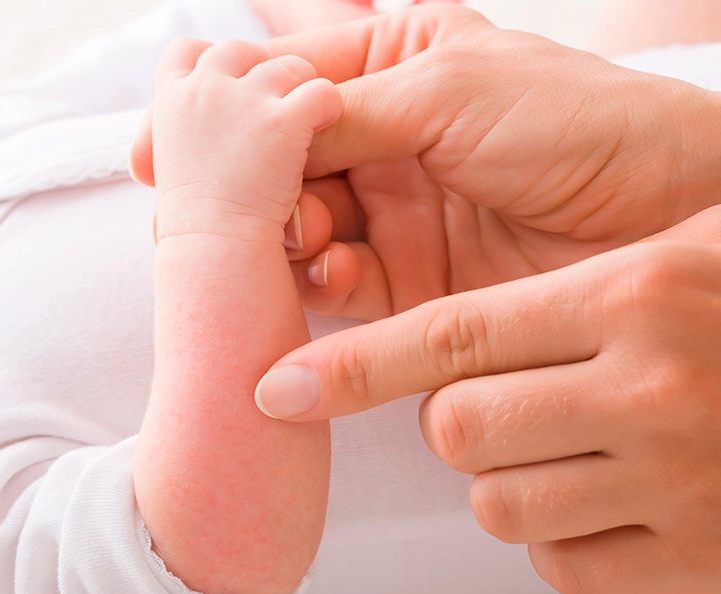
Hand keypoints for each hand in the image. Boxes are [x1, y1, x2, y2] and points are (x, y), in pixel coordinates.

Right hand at [134, 5, 720, 318]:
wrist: (667, 215)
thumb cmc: (577, 124)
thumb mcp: (447, 89)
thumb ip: (341, 113)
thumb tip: (254, 128)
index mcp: (391, 70)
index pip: (279, 90)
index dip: (219, 119)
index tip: (163, 151)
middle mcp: (383, 144)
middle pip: (277, 168)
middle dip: (248, 190)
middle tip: (232, 207)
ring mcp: (392, 216)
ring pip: (299, 232)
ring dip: (283, 240)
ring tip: (298, 239)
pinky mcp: (409, 285)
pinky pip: (338, 288)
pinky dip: (321, 285)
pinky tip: (332, 277)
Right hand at [149, 39, 341, 242]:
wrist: (215, 266)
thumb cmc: (197, 244)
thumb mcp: (176, 186)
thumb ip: (183, 154)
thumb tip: (156, 158)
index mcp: (172, 103)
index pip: (183, 57)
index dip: (205, 71)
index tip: (222, 108)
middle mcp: (203, 87)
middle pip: (236, 53)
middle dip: (260, 80)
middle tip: (274, 121)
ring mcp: (244, 99)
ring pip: (285, 69)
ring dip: (299, 99)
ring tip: (304, 139)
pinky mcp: (285, 120)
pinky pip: (321, 92)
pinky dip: (330, 114)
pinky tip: (327, 144)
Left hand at [255, 206, 720, 593]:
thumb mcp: (665, 261)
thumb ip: (551, 301)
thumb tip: (421, 354)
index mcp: (638, 295)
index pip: (449, 336)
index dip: (349, 368)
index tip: (276, 390)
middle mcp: (655, 388)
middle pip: (455, 428)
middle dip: (458, 420)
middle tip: (510, 401)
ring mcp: (681, 480)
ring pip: (495, 501)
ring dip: (509, 478)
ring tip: (573, 445)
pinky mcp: (699, 556)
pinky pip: (556, 563)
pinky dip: (560, 536)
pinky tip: (609, 497)